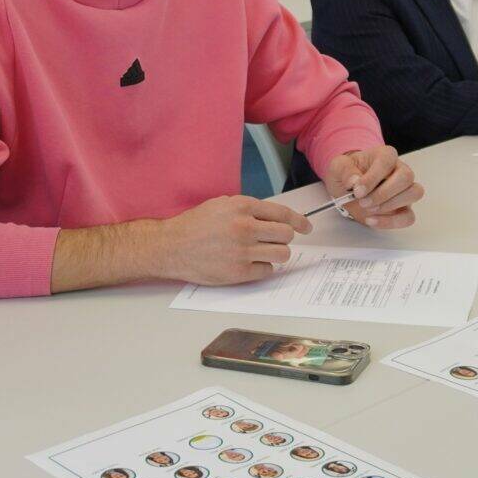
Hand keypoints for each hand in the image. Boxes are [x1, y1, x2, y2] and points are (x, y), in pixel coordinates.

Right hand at [153, 195, 311, 286]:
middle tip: (276, 241)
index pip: (282, 214)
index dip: (299, 221)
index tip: (305, 227)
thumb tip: (274, 217)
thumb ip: (248, 209)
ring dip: (276, 254)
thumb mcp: (221, 205)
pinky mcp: (238, 272)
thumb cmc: (195, 225)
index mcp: (242, 207)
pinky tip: (248, 263)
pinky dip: (262, 268)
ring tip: (263, 253)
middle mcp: (245, 228)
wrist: (172, 247)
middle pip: (286, 235)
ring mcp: (242, 251)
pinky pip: (267, 271)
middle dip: (285, 238)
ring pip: (282, 254)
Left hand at [322, 147, 421, 229]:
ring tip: (369, 209)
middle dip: (383, 193)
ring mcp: (404, 189)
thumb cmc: (348, 174)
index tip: (357, 191)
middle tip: (363, 202)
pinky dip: (391, 222)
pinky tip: (372, 220)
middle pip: (406, 177)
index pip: (387, 161)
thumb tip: (354, 181)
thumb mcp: (338, 167)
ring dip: (391, 205)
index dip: (374, 177)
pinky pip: (409, 216)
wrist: (348, 190)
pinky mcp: (404, 208)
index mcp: (384, 155)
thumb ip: (345, 170)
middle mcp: (399, 170)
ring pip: (414, 193)